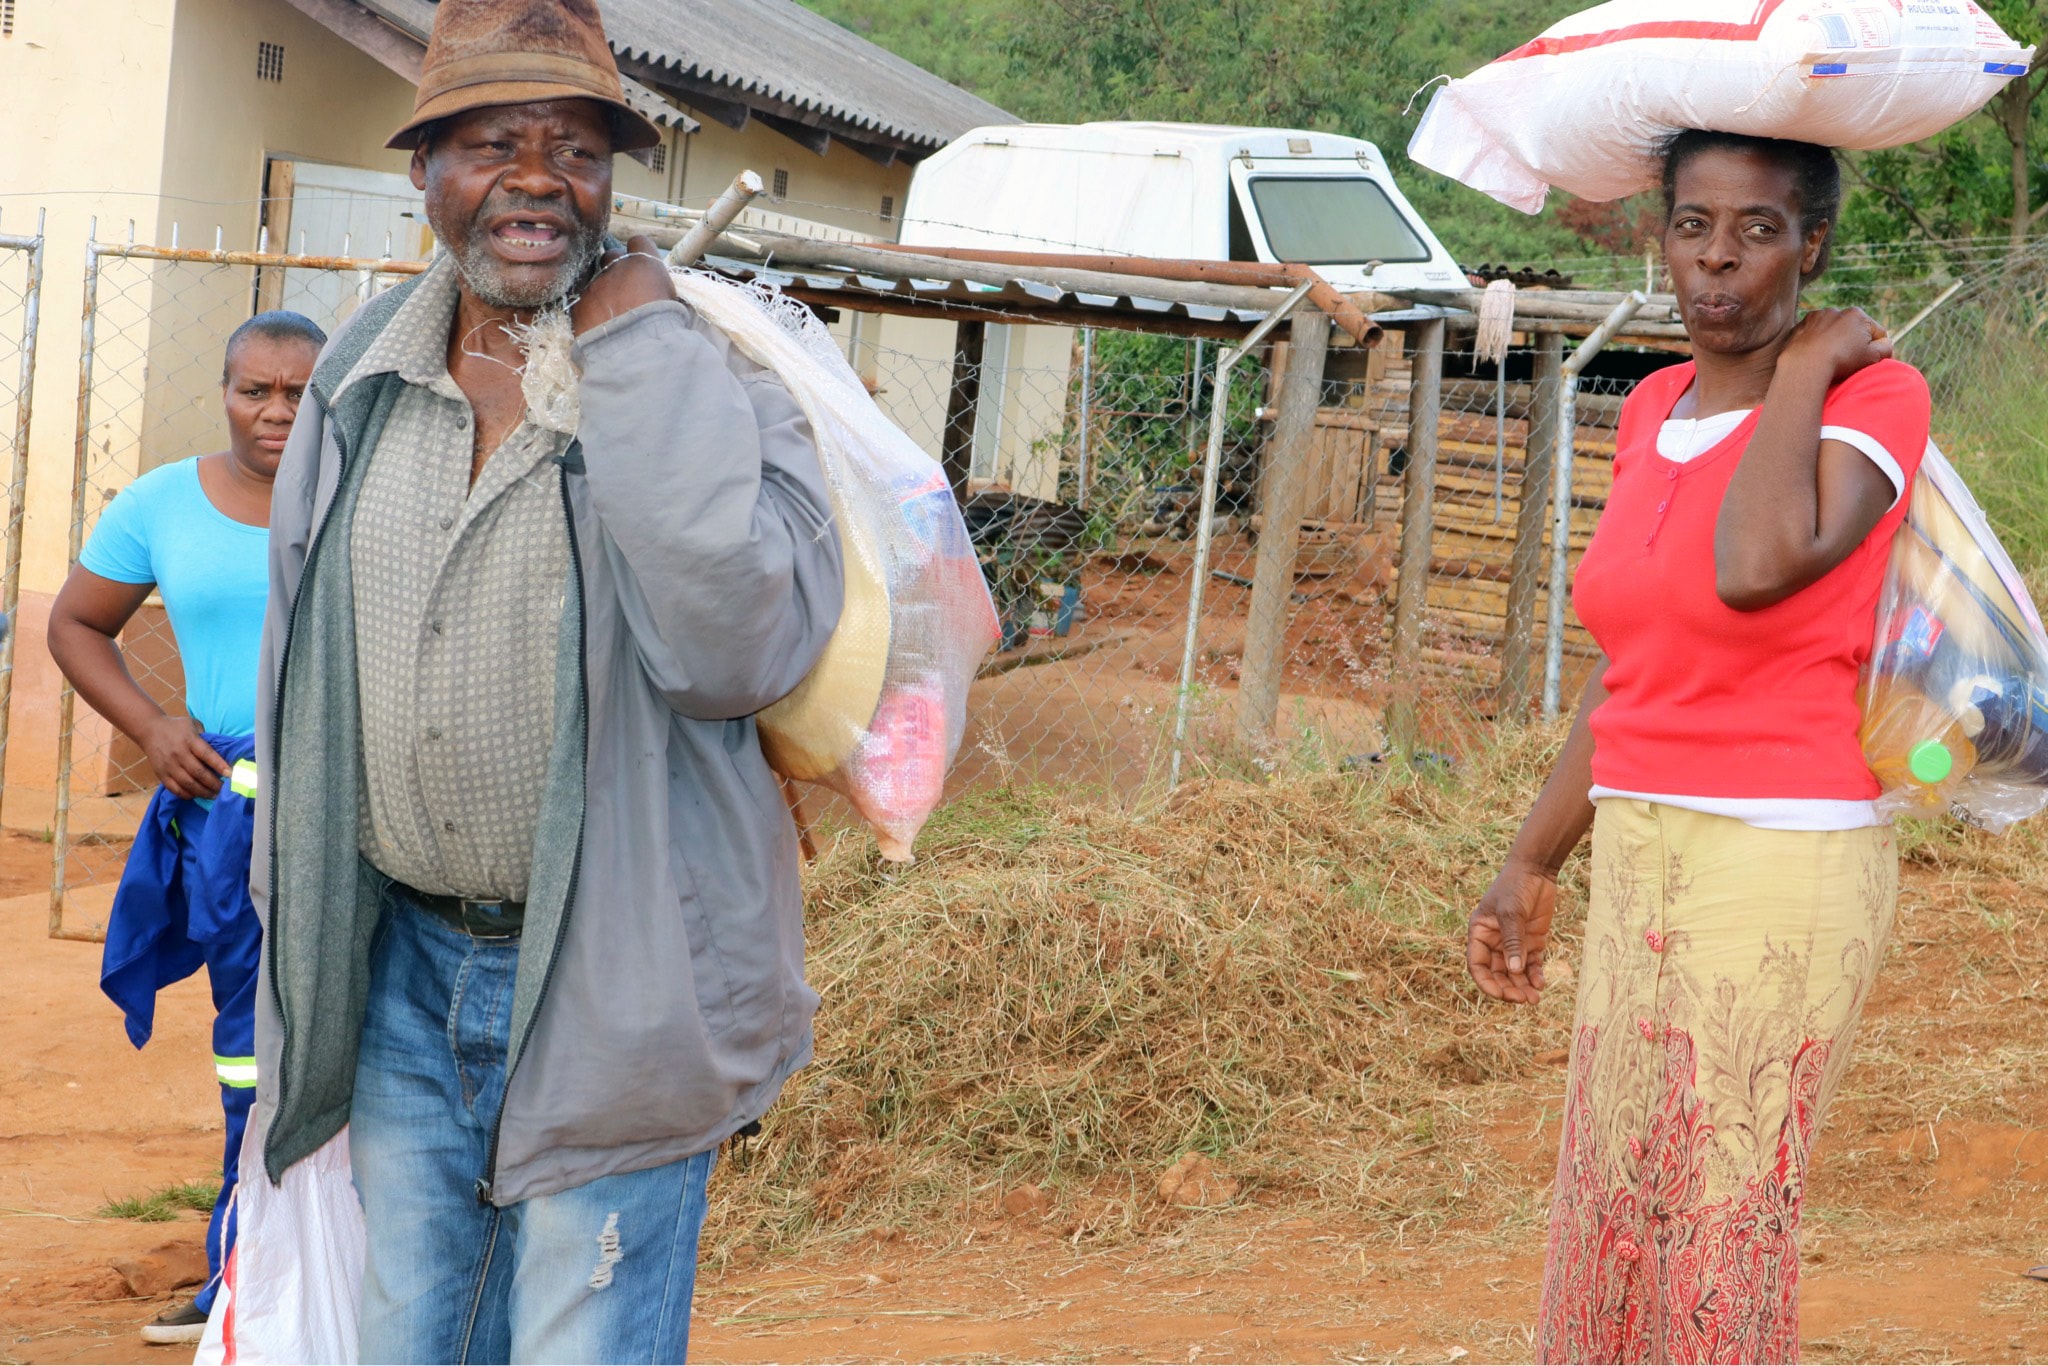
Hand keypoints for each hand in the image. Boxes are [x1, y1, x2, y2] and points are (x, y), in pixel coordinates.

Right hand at [141, 715, 229, 799]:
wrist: (149, 729)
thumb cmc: (176, 727)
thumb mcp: (192, 725)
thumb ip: (206, 738)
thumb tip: (223, 753)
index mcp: (189, 740)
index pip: (207, 754)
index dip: (220, 765)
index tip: (231, 775)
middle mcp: (179, 754)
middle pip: (199, 773)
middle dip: (214, 784)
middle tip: (226, 790)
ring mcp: (169, 765)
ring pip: (188, 784)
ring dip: (203, 792)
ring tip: (214, 796)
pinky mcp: (161, 774)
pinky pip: (175, 789)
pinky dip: (187, 795)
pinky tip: (197, 795)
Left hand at [569, 235, 676, 335]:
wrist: (635, 354)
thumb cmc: (663, 329)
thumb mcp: (673, 303)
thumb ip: (660, 287)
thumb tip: (658, 289)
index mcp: (644, 264)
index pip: (638, 241)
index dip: (639, 252)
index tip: (641, 265)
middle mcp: (617, 267)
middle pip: (612, 255)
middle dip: (617, 268)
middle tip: (624, 290)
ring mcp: (594, 285)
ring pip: (595, 278)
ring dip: (602, 290)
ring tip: (611, 312)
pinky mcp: (578, 305)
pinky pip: (581, 300)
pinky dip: (589, 309)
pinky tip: (599, 325)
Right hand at [1467, 857, 1557, 1004]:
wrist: (1537, 869)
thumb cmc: (1515, 886)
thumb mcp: (1510, 912)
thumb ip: (1512, 942)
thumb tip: (1514, 970)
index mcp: (1480, 933)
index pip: (1477, 965)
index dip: (1486, 983)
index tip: (1500, 995)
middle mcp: (1495, 941)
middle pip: (1497, 973)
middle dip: (1508, 988)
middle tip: (1523, 1000)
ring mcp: (1515, 942)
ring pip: (1515, 972)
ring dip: (1523, 986)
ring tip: (1534, 999)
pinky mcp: (1533, 941)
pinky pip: (1532, 964)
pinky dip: (1535, 975)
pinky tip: (1541, 983)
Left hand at [1780, 306, 1891, 387]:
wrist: (1804, 365)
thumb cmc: (1841, 361)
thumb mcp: (1873, 357)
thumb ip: (1886, 347)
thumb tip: (1884, 343)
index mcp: (1857, 314)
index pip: (1876, 332)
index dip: (1875, 349)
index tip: (1865, 362)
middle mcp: (1836, 311)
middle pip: (1852, 330)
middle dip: (1852, 344)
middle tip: (1846, 362)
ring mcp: (1815, 318)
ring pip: (1831, 332)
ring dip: (1833, 342)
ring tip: (1828, 359)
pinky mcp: (1798, 327)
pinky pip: (1812, 335)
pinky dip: (1815, 343)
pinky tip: (1814, 355)